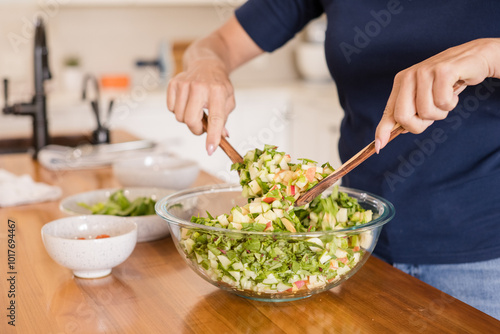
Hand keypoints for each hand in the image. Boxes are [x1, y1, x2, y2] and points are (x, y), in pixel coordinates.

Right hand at [167, 59, 234, 154]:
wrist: (206, 64)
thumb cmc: (218, 85)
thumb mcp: (228, 100)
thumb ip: (224, 120)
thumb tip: (222, 137)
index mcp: (218, 91)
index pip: (215, 119)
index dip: (212, 136)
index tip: (210, 150)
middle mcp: (200, 86)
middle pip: (190, 120)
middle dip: (196, 129)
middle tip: (202, 126)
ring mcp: (184, 83)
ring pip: (179, 116)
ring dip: (187, 119)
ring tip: (195, 109)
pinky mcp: (173, 83)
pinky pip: (170, 108)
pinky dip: (177, 110)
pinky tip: (186, 102)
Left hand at [375, 38, 499, 152]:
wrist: (475, 57)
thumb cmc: (448, 82)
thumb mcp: (425, 97)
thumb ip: (409, 112)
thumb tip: (393, 134)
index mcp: (401, 82)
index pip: (389, 112)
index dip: (383, 131)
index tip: (379, 146)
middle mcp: (409, 76)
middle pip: (402, 117)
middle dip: (419, 125)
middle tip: (432, 115)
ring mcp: (424, 72)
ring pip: (426, 112)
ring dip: (440, 113)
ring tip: (446, 98)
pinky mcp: (443, 71)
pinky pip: (442, 102)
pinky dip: (451, 103)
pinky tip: (454, 90)